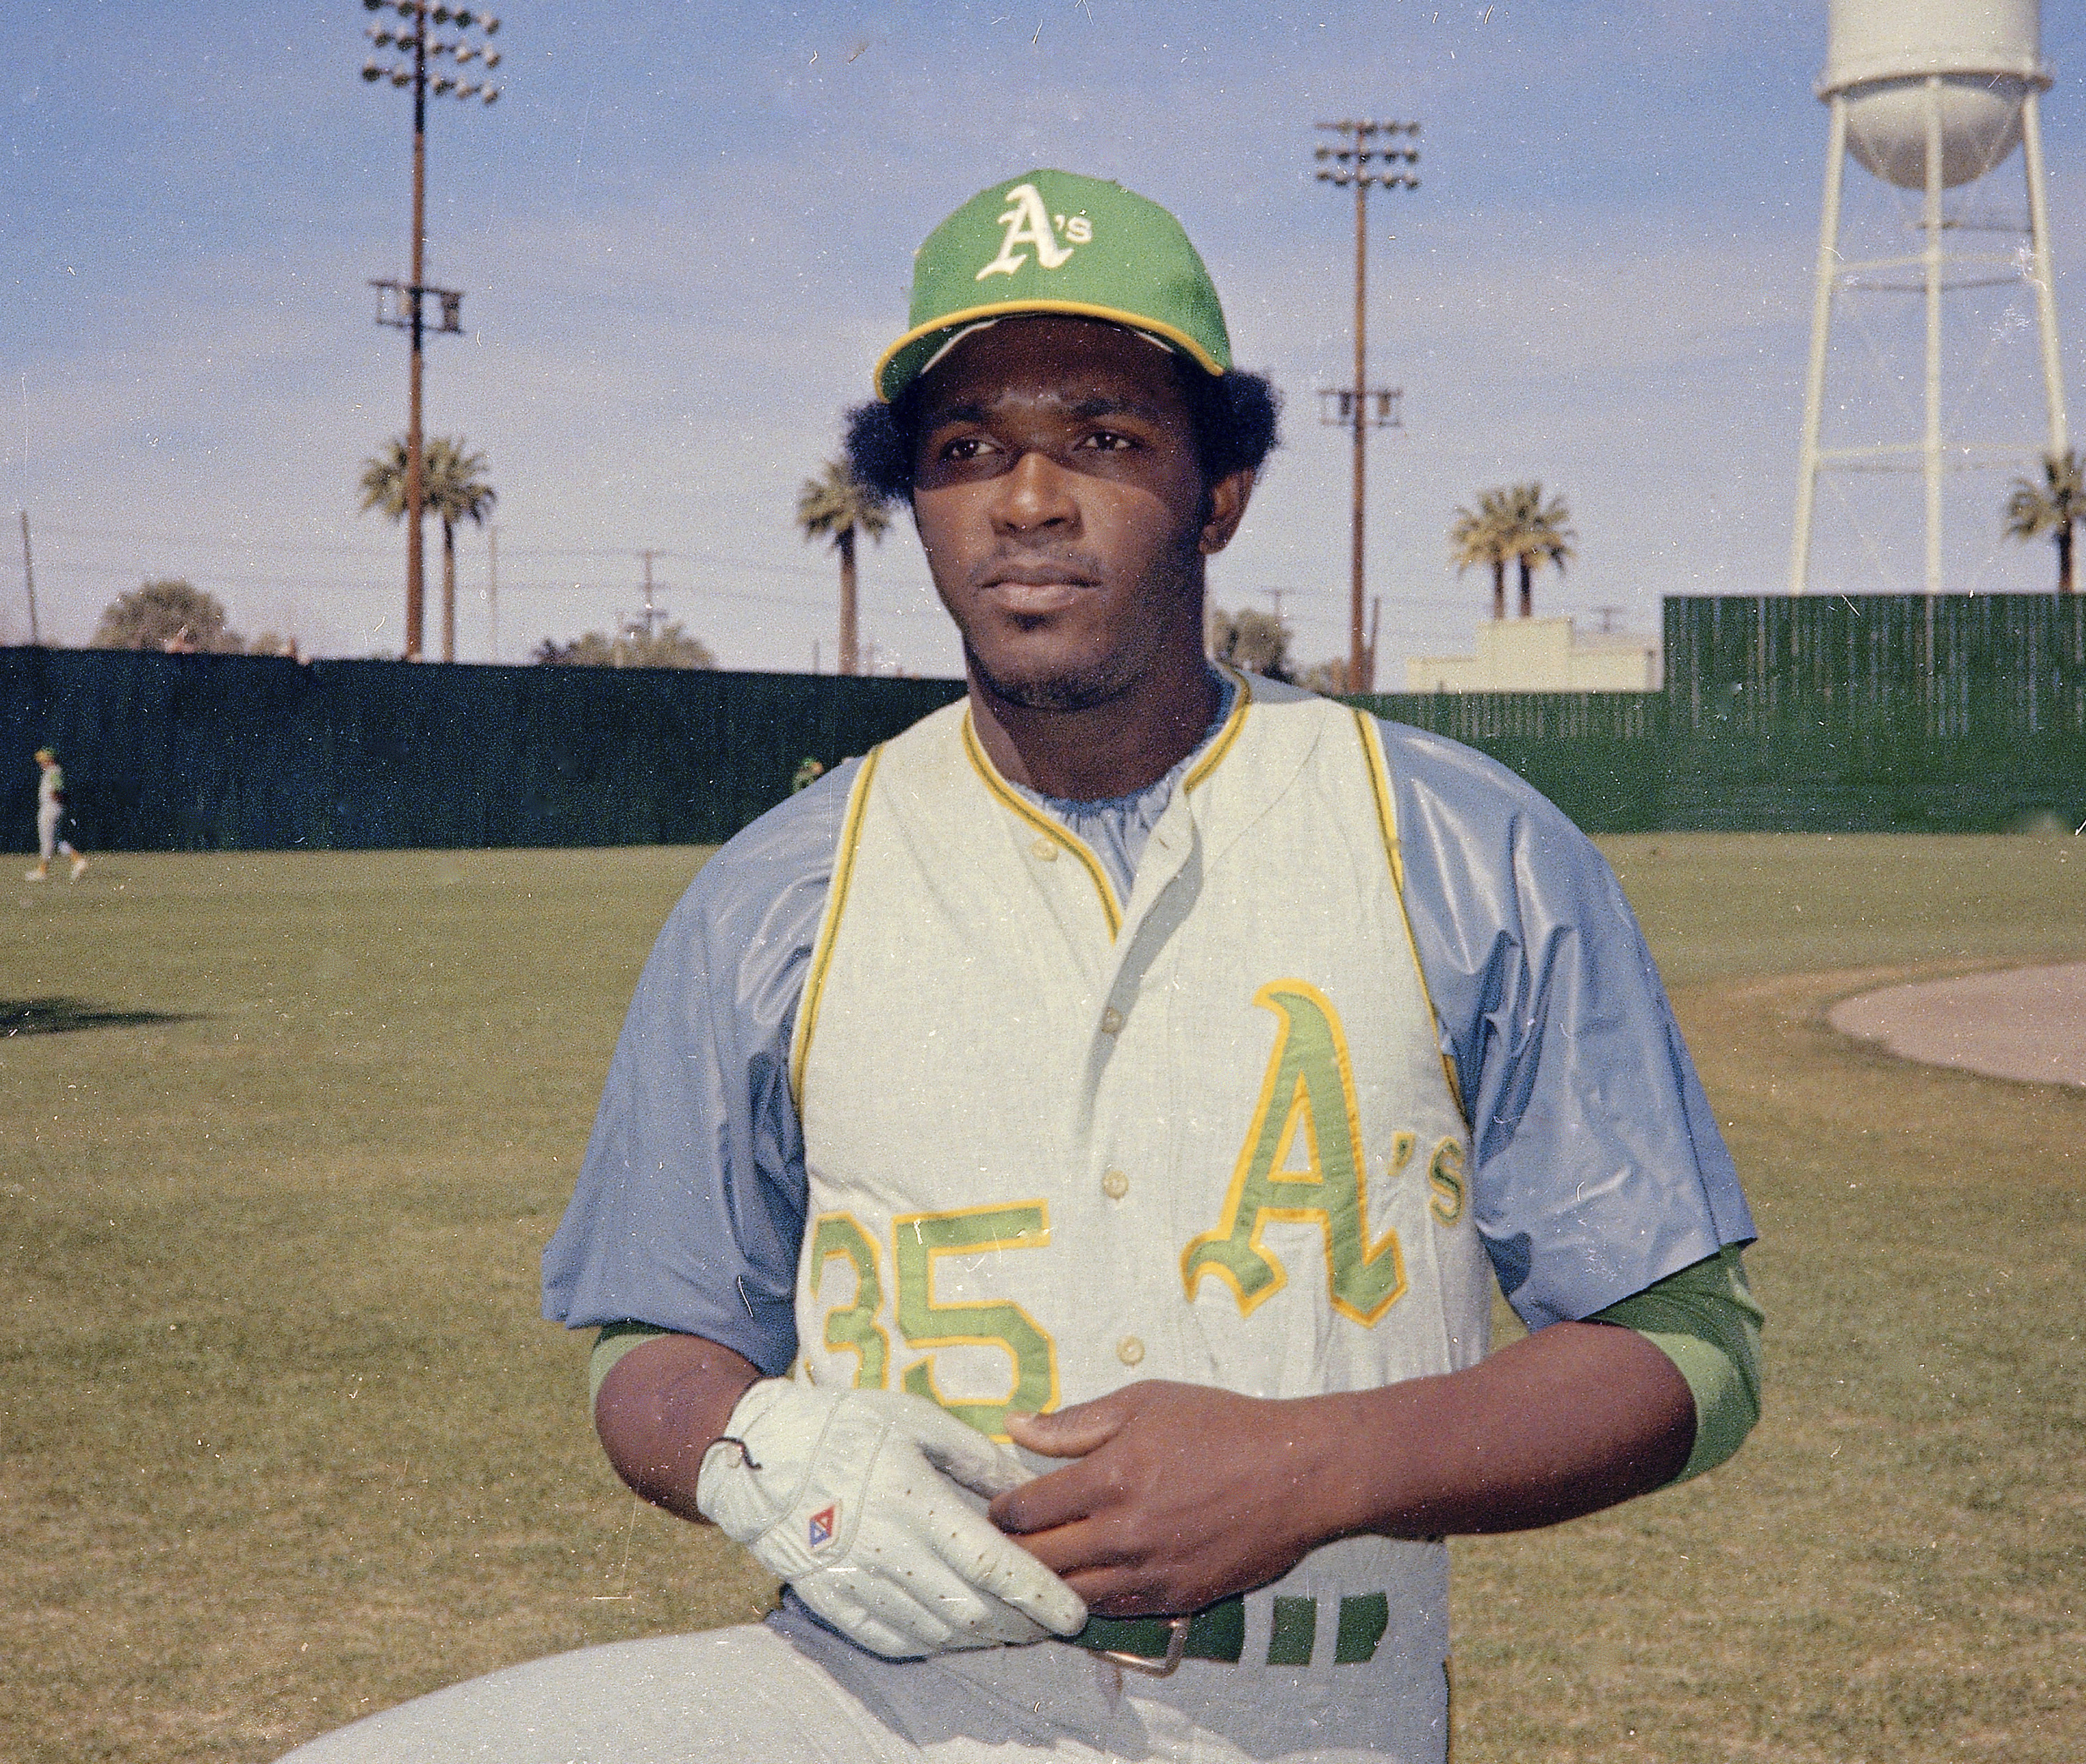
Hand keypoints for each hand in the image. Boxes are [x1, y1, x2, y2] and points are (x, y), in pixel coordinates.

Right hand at [695, 1380, 1086, 1658]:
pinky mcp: (832, 1602)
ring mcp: (856, 1583)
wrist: (760, 1456)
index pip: (992, 1564)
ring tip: (1012, 1629)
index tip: (1073, 1612)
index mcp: (913, 1500)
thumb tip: (1023, 1489)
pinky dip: (933, 1643)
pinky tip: (955, 1634)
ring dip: (982, 1638)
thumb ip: (975, 1456)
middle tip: (1052, 1623)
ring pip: (936, 1632)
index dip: (1039, 1594)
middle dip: (1020, 1624)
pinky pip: (892, 1639)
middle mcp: (886, 1551)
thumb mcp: (915, 1420)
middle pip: (971, 1610)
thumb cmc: (845, 1426)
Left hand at [990, 1381, 1331, 1617]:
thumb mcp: (1144, 1402)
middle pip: (1039, 1563)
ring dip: (1046, 1585)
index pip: (1026, 1511)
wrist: (1299, 1473)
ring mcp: (1152, 1573)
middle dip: (1011, 1555)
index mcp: (1111, 1477)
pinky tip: (1082, 1584)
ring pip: (1071, 1597)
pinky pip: (1114, 1612)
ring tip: (1034, 1571)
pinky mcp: (1178, 1600)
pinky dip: (1089, 1600)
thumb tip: (1015, 1426)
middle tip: (1003, 1546)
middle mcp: (1125, 1533)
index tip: (999, 1508)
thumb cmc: (1221, 1426)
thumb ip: (1074, 1422)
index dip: (1001, 1511)